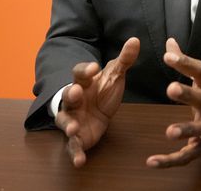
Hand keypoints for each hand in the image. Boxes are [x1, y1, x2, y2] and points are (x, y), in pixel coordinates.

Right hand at [55, 37, 139, 167]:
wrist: (96, 112)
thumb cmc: (103, 90)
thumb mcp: (115, 75)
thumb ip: (125, 60)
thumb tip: (135, 40)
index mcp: (84, 82)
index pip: (80, 72)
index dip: (86, 70)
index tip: (94, 67)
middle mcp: (74, 99)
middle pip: (68, 95)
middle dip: (71, 94)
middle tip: (76, 92)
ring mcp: (73, 118)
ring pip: (65, 120)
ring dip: (67, 124)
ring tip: (72, 129)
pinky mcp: (77, 137)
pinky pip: (73, 146)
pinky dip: (75, 153)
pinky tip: (79, 161)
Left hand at [146, 39, 200, 167]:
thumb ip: (185, 62)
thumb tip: (169, 42)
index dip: (186, 64)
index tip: (168, 56)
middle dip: (189, 94)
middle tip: (171, 88)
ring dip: (186, 130)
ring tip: (170, 131)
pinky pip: (187, 155)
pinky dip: (170, 160)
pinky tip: (152, 161)